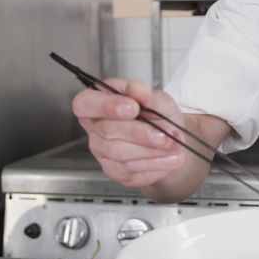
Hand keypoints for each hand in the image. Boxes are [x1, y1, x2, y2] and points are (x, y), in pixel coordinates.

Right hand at [71, 79, 185, 188]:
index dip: (106, 106)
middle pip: (106, 130)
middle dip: (138, 133)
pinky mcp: (114, 170)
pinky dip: (155, 163)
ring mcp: (102, 151)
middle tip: (164, 134)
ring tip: (173, 145)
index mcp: (98, 101)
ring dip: (151, 151)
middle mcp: (95, 127)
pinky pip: (131, 169)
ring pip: (119, 153)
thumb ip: (146, 94)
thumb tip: (135, 88)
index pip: (85, 103)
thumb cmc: (157, 115)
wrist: (170, 140)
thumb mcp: (158, 99)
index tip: (133, 108)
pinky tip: (170, 157)